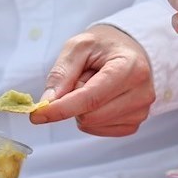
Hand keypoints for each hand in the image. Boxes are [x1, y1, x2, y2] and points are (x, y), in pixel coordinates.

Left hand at [30, 25, 155, 136]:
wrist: (129, 51)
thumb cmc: (104, 46)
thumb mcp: (79, 47)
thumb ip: (62, 73)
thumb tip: (48, 102)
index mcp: (130, 68)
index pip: (90, 98)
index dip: (61, 109)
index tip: (37, 114)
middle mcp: (141, 93)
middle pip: (90, 115)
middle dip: (73, 102)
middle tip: (81, 79)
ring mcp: (141, 111)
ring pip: (93, 125)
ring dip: (83, 109)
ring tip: (94, 86)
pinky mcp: (134, 124)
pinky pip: (100, 131)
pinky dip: (91, 118)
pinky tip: (100, 100)